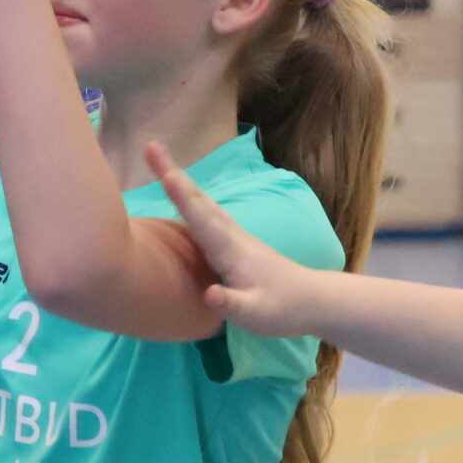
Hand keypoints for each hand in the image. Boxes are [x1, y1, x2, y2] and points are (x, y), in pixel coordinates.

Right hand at [146, 143, 324, 337]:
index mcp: (231, 250)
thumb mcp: (255, 314)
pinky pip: (207, 212)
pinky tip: (184, 194)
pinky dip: (191, 197)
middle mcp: (231, 236)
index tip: (166, 174)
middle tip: (150, 148)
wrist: (312, 300)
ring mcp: (235, 236)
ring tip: (162, 162)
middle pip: (199, 200)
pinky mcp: (236, 241)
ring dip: (182, 181)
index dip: (183, 198)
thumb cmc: (282, 308)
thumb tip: (208, 294)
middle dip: (173, 173)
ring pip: (204, 203)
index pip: (202, 219)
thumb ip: (231, 304)